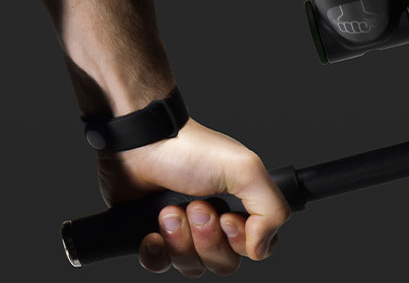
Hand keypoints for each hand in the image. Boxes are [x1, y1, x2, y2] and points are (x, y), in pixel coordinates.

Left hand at [96, 117, 290, 275]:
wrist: (136, 142)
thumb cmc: (185, 148)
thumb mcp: (244, 168)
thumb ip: (272, 209)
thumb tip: (260, 249)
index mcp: (235, 208)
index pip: (252, 250)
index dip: (239, 242)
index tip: (226, 219)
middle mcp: (209, 223)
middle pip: (222, 263)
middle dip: (207, 239)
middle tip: (194, 207)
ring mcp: (179, 230)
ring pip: (191, 266)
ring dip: (180, 241)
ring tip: (168, 211)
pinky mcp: (149, 234)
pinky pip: (158, 264)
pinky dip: (156, 254)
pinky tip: (152, 234)